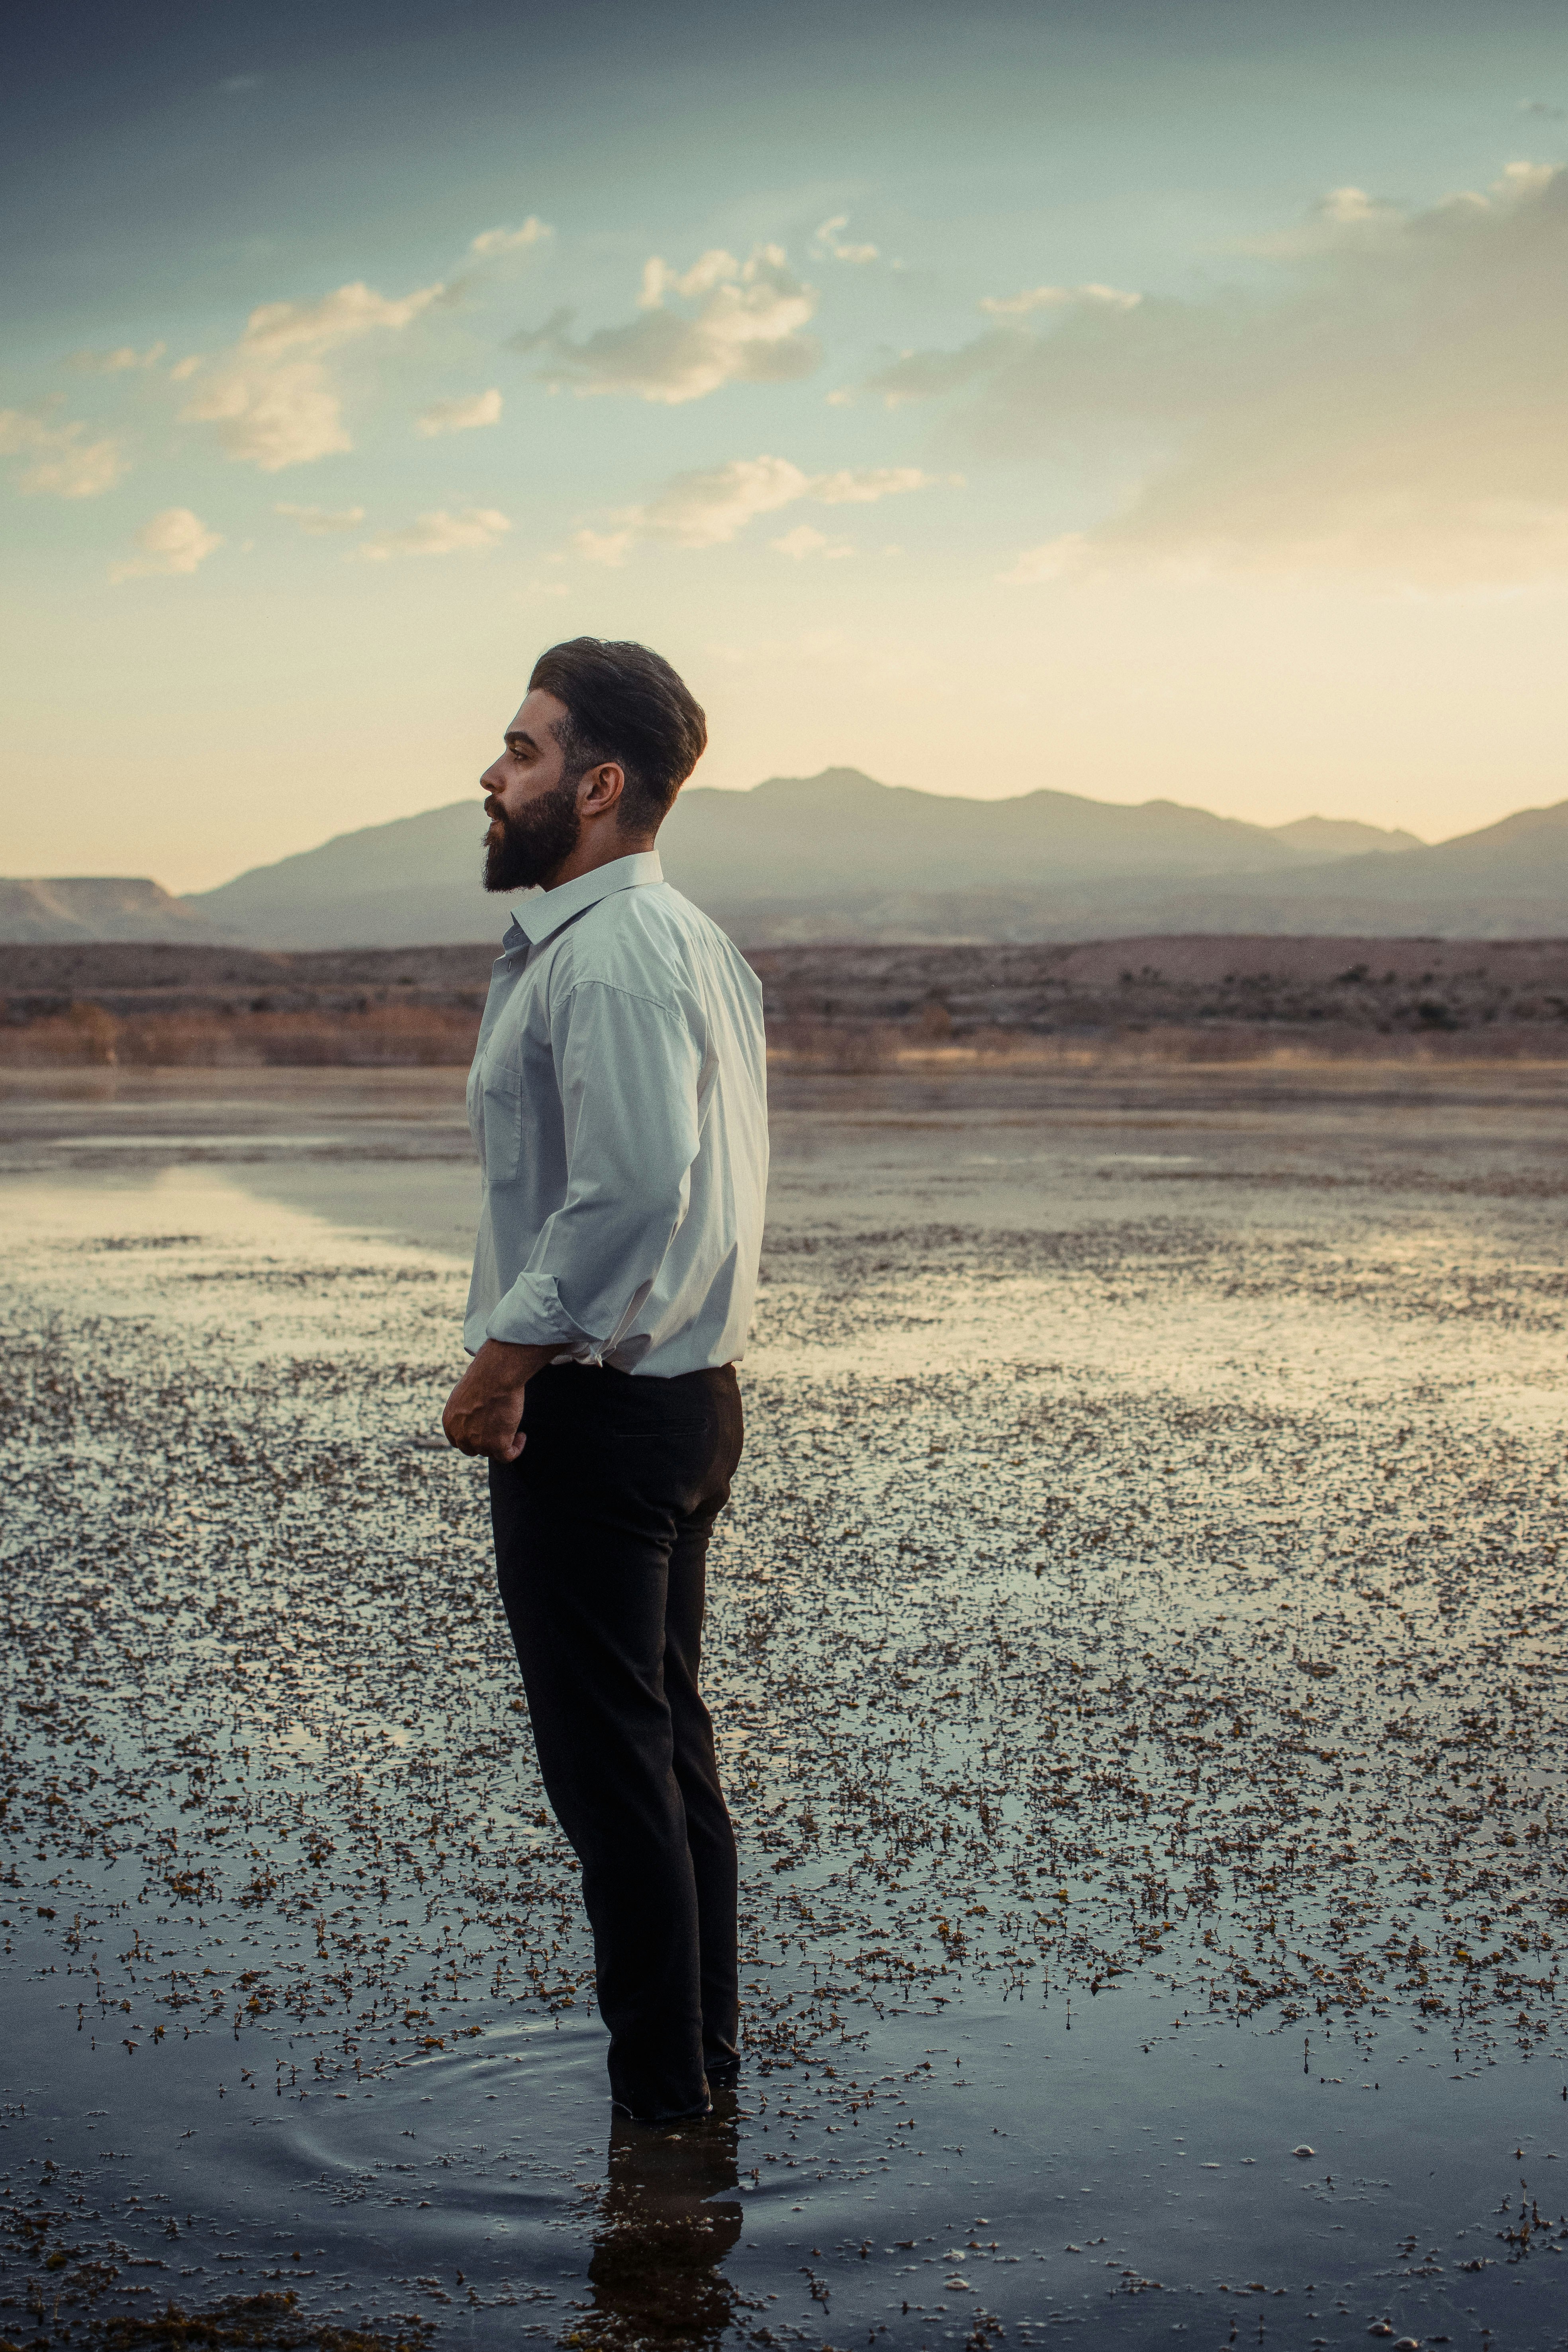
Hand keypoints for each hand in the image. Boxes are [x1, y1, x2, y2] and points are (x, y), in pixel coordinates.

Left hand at [441, 1339, 553, 1460]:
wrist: (496, 1374)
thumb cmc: (484, 1376)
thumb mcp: (466, 1394)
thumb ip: (466, 1410)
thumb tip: (477, 1413)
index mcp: (450, 1422)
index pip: (458, 1441)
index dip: (472, 1438)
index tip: (486, 1431)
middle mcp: (460, 1435)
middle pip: (474, 1449)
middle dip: (486, 1442)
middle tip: (500, 1429)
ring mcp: (478, 1442)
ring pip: (491, 1452)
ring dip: (503, 1443)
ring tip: (514, 1428)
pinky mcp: (497, 1444)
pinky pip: (507, 1456)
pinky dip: (516, 1449)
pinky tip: (521, 1436)